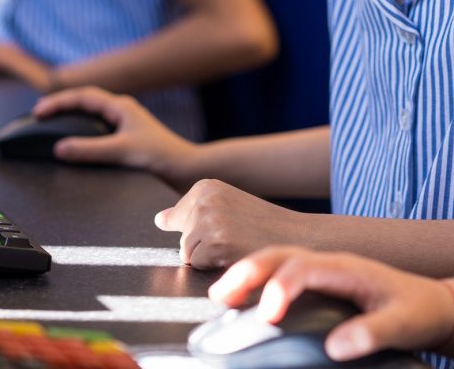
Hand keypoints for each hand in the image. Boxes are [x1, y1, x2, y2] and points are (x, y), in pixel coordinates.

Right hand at [32, 85, 195, 172]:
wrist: (184, 167)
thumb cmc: (159, 155)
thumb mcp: (120, 151)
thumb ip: (89, 150)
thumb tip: (58, 148)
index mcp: (120, 106)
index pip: (83, 96)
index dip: (58, 102)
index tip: (38, 112)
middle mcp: (122, 110)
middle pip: (86, 100)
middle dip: (61, 104)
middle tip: (38, 114)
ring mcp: (125, 122)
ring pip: (92, 112)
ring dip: (71, 115)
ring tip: (51, 122)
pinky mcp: (127, 135)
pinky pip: (98, 125)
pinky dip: (82, 128)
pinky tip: (76, 140)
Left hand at [155, 180, 308, 269]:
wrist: (293, 235)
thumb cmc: (259, 224)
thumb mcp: (224, 206)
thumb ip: (190, 211)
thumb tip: (160, 219)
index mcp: (205, 186)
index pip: (177, 219)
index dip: (202, 230)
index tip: (226, 224)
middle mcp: (204, 198)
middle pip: (181, 237)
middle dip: (203, 244)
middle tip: (234, 236)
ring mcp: (209, 219)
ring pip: (187, 253)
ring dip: (208, 257)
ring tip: (235, 245)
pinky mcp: (215, 242)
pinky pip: (198, 265)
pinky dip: (214, 266)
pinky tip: (236, 254)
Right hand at [208, 246, 453, 360]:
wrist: (433, 302)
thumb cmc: (418, 311)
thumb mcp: (404, 324)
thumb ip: (372, 333)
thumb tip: (335, 348)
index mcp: (347, 268)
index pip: (304, 268)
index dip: (281, 287)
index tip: (267, 316)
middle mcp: (331, 263)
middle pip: (282, 255)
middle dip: (249, 270)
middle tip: (222, 295)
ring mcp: (324, 268)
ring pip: (278, 259)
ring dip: (249, 271)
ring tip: (221, 294)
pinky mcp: (321, 280)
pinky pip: (283, 270)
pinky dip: (259, 278)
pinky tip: (243, 296)